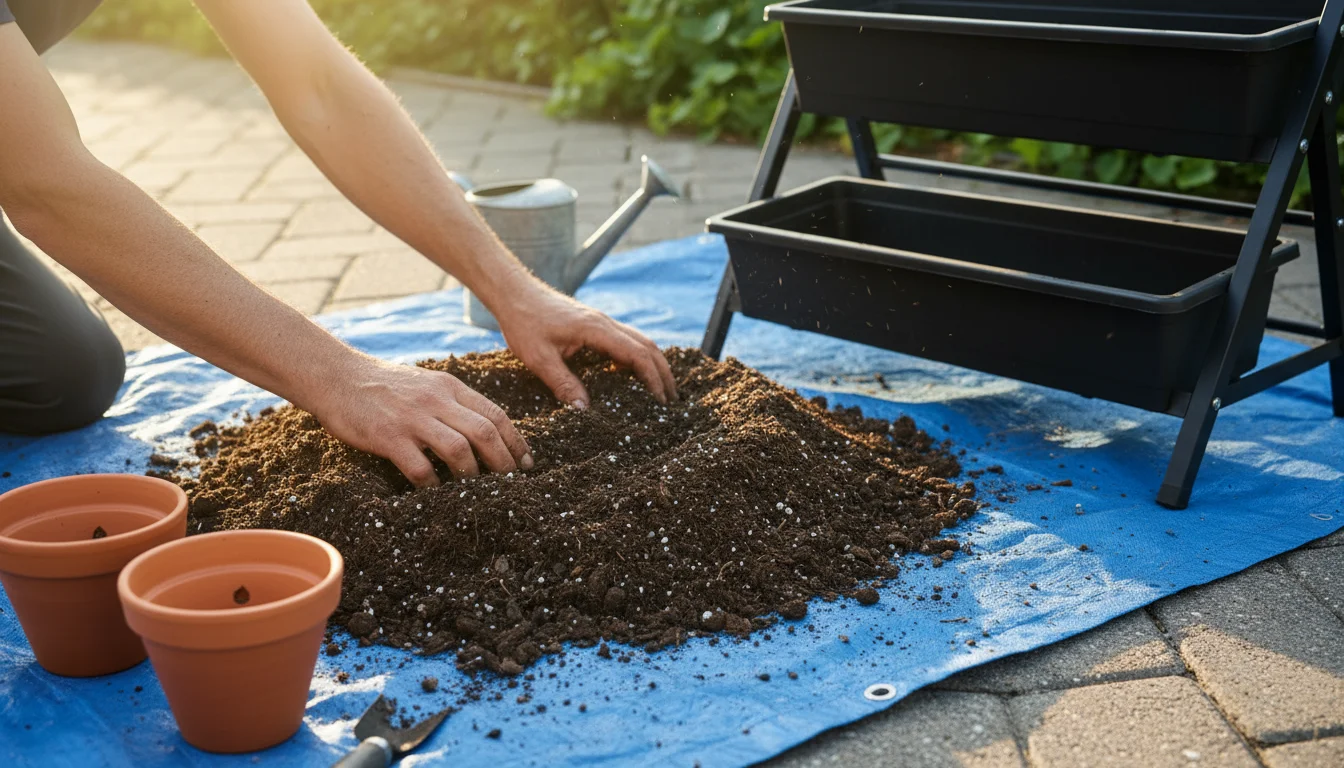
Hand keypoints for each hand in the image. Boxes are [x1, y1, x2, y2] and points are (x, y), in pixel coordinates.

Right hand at [312, 355, 532, 487]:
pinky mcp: (388, 436)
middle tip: (510, 483)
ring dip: (472, 474)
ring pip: (459, 449)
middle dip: (503, 462)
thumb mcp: (426, 384)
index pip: (495, 414)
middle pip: (484, 432)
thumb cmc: (384, 385)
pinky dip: (433, 486)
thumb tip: (484, 432)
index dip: (516, 441)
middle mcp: (436, 400)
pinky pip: (420, 467)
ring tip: (476, 491)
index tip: (526, 463)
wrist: (337, 376)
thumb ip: (453, 403)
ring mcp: (412, 418)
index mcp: (450, 387)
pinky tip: (435, 495)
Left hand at [493, 282, 676, 407]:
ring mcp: (600, 321)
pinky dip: (638, 356)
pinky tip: (633, 374)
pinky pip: (625, 340)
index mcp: (596, 330)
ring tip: (661, 387)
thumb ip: (562, 383)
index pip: (637, 354)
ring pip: (639, 340)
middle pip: (647, 345)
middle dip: (663, 372)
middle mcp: (604, 323)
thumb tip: (585, 410)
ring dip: (654, 362)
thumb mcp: (539, 358)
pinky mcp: (593, 324)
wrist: (513, 293)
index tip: (660, 400)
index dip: (652, 378)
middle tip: (672, 398)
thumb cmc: (524, 322)